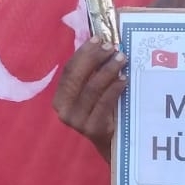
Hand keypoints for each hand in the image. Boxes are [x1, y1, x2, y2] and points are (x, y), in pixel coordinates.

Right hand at [52, 38, 126, 162]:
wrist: (114, 145)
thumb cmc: (105, 112)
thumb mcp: (95, 92)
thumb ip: (93, 71)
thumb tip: (102, 40)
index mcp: (60, 98)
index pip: (69, 70)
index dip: (83, 53)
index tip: (99, 39)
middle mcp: (63, 110)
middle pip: (76, 77)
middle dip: (94, 58)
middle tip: (112, 48)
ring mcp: (77, 121)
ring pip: (91, 88)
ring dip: (107, 70)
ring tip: (121, 59)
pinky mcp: (93, 129)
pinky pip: (103, 103)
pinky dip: (114, 88)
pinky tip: (124, 79)